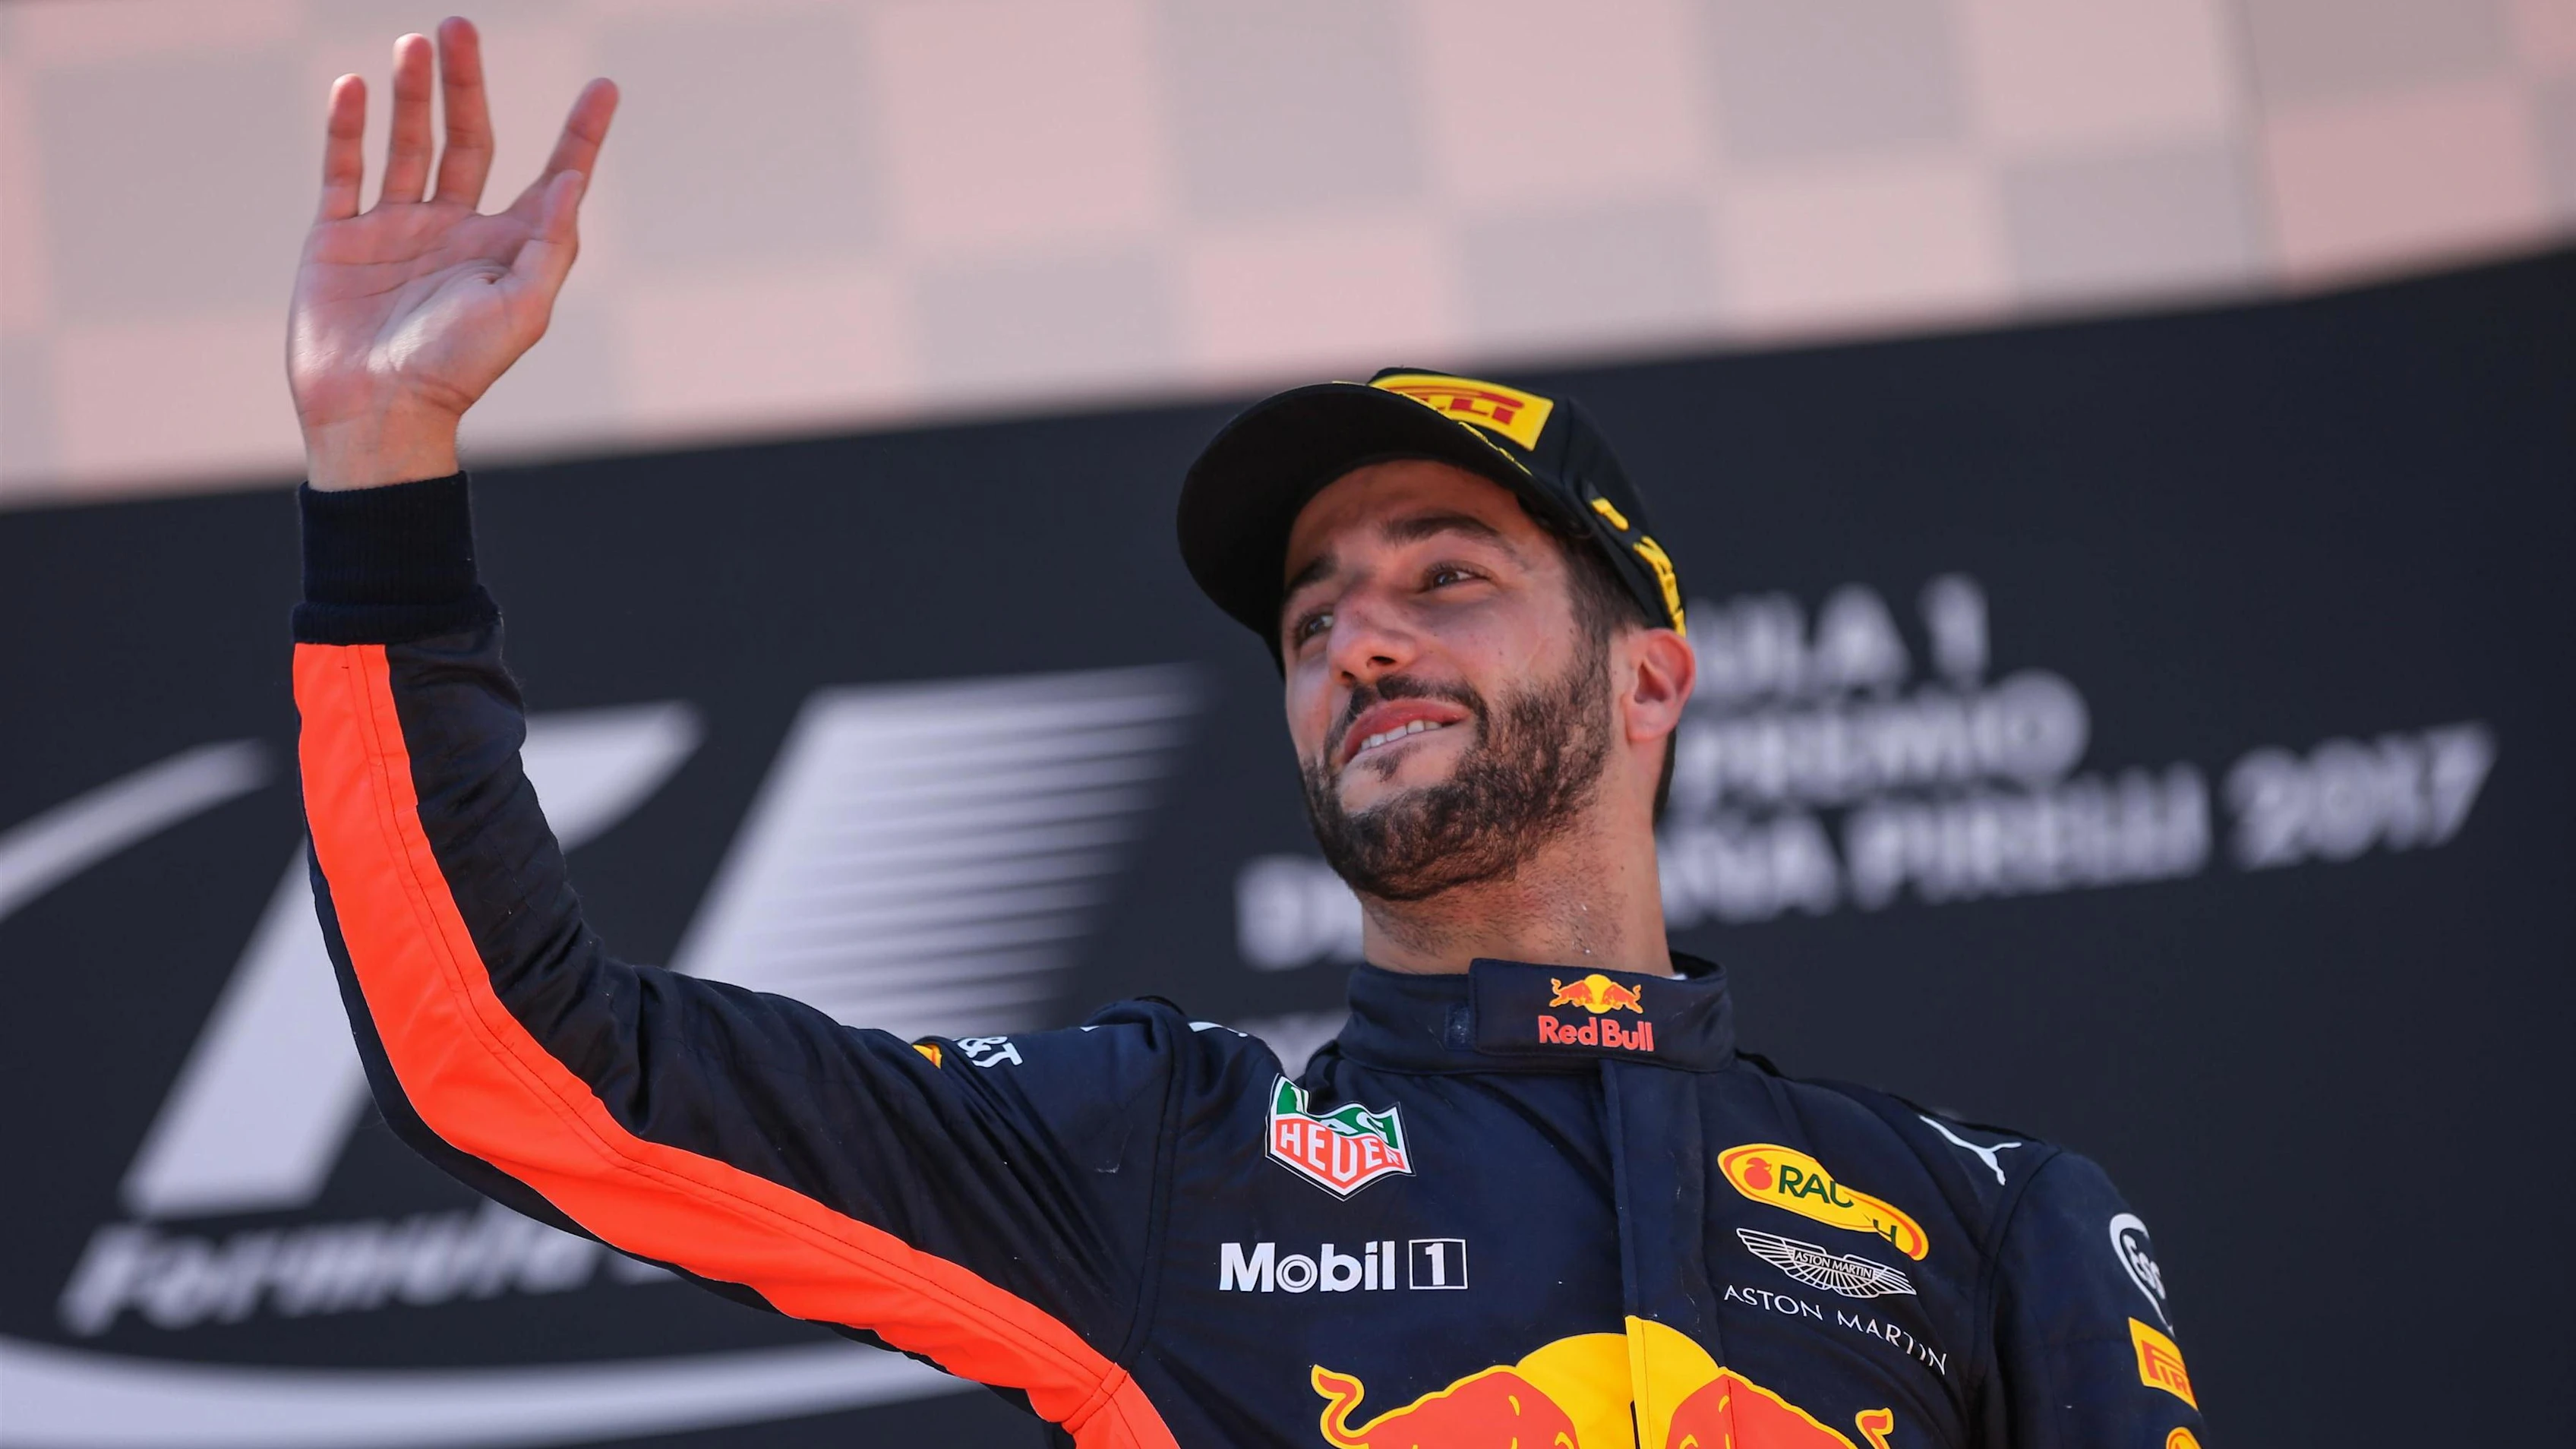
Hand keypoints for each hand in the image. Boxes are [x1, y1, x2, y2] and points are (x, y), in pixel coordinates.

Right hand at [288, 18, 615, 489]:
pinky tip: (354, 87)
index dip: (579, 134)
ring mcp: (395, 230)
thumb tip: (576, 179)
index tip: (604, 87)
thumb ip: (550, 244)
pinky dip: (348, 128)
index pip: (551, 177)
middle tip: (460, 27)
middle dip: (467, 85)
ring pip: (409, 143)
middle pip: (468, 140)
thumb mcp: (521, 310)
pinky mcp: (339, 237)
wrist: (376, 412)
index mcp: (506, 249)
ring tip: (417, 43)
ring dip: (414, 94)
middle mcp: (454, 230)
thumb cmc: (456, 371)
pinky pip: (344, 170)